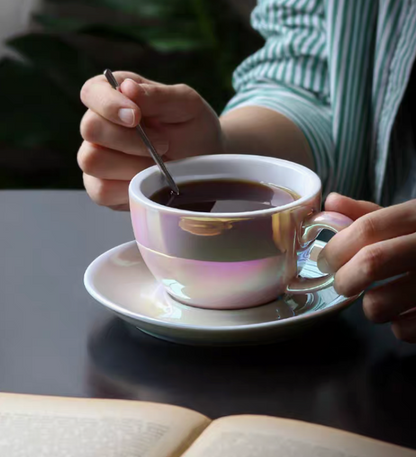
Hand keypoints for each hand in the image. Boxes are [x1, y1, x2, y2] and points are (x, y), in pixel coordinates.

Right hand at [78, 71, 222, 209]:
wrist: (203, 166)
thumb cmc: (193, 129)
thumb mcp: (187, 106)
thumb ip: (158, 96)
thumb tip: (127, 88)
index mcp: (115, 96)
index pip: (91, 92)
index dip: (108, 104)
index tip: (136, 116)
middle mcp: (99, 126)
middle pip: (90, 128)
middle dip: (130, 140)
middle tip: (163, 144)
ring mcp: (96, 158)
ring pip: (92, 161)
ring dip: (132, 165)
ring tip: (158, 165)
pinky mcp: (101, 188)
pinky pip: (101, 191)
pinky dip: (129, 188)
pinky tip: (148, 181)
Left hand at [318, 193, 415, 342]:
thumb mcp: (412, 218)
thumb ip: (371, 214)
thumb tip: (331, 203)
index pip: (368, 228)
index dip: (337, 246)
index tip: (325, 261)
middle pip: (371, 263)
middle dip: (345, 278)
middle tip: (343, 283)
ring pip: (381, 304)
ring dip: (370, 306)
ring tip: (379, 298)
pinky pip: (405, 330)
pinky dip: (397, 326)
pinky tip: (405, 314)